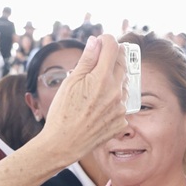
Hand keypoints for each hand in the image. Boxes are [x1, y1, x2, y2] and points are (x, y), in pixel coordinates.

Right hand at [39, 35, 127, 160]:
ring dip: (113, 80)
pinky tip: (98, 107)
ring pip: (123, 84)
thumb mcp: (69, 83)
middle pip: (122, 63)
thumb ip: (86, 60)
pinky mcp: (122, 120)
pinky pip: (122, 104)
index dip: (106, 40)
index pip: (113, 47)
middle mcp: (116, 91)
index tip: (100, 42)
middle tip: (99, 60)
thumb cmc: (62, 114)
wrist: (63, 144)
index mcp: (102, 78)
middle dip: (111, 58)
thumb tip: (95, 42)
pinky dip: (112, 101)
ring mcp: (121, 107)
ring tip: (94, 89)